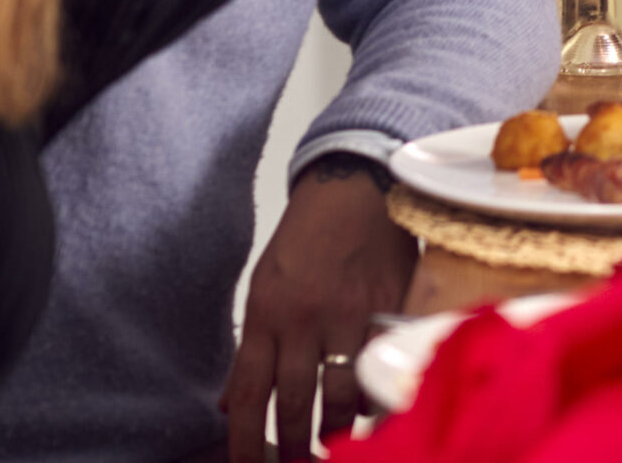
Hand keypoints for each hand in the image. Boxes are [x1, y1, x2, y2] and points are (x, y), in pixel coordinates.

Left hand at [223, 164, 415, 461]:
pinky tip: (372, 411)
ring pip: (344, 394)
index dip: (243, 441)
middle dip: (295, 448)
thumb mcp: (263, 284)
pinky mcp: (390, 305)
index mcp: (267, 312)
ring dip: (338, 430)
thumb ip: (252, 345)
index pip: (248, 393)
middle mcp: (305, 317)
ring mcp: (351, 313)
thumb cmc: (307, 235)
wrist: (355, 185)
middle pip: (296, 404)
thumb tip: (231, 401)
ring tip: (335, 447)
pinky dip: (376, 395)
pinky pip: (383, 366)